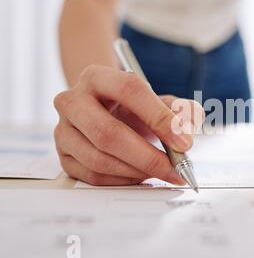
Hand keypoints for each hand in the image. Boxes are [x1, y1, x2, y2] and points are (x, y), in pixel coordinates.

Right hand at [54, 65, 204, 185]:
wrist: (103, 112)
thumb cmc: (133, 107)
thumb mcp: (159, 101)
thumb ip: (181, 110)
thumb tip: (188, 130)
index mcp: (97, 77)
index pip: (129, 91)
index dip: (159, 117)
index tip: (184, 143)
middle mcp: (72, 101)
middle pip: (109, 133)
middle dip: (148, 156)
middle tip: (176, 168)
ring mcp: (63, 130)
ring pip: (100, 159)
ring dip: (138, 171)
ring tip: (162, 172)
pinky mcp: (63, 156)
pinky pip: (93, 176)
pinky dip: (123, 180)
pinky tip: (141, 175)